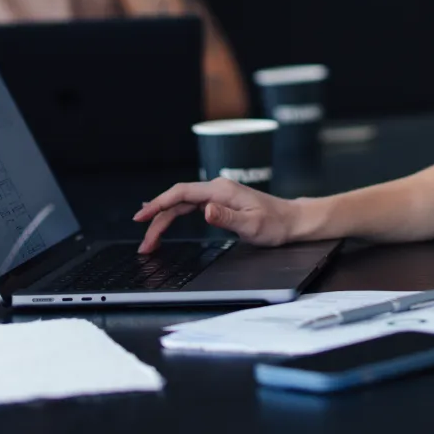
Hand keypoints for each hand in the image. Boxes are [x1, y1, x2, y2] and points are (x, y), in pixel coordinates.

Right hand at [133, 180, 303, 252]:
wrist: (291, 220)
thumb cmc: (275, 224)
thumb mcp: (252, 225)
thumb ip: (227, 218)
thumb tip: (205, 211)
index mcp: (221, 190)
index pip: (181, 193)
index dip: (158, 203)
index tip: (141, 217)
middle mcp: (216, 188)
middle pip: (177, 200)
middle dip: (157, 219)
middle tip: (145, 244)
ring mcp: (217, 194)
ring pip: (181, 204)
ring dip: (163, 220)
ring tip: (149, 240)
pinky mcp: (219, 202)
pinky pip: (189, 206)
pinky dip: (174, 215)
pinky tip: (163, 219)